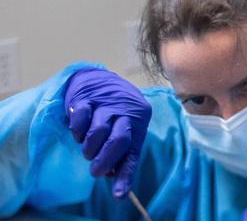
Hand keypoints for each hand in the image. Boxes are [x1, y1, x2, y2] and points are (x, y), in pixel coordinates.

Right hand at [64, 68, 152, 197]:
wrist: (98, 80)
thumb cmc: (114, 113)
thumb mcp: (123, 131)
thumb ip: (121, 156)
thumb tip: (120, 189)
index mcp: (138, 122)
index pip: (133, 152)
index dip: (126, 175)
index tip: (119, 195)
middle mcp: (126, 111)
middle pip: (118, 140)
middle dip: (104, 160)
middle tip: (95, 170)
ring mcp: (106, 102)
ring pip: (98, 131)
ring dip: (89, 147)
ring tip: (88, 149)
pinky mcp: (86, 97)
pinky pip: (80, 118)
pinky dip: (77, 130)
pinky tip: (79, 133)